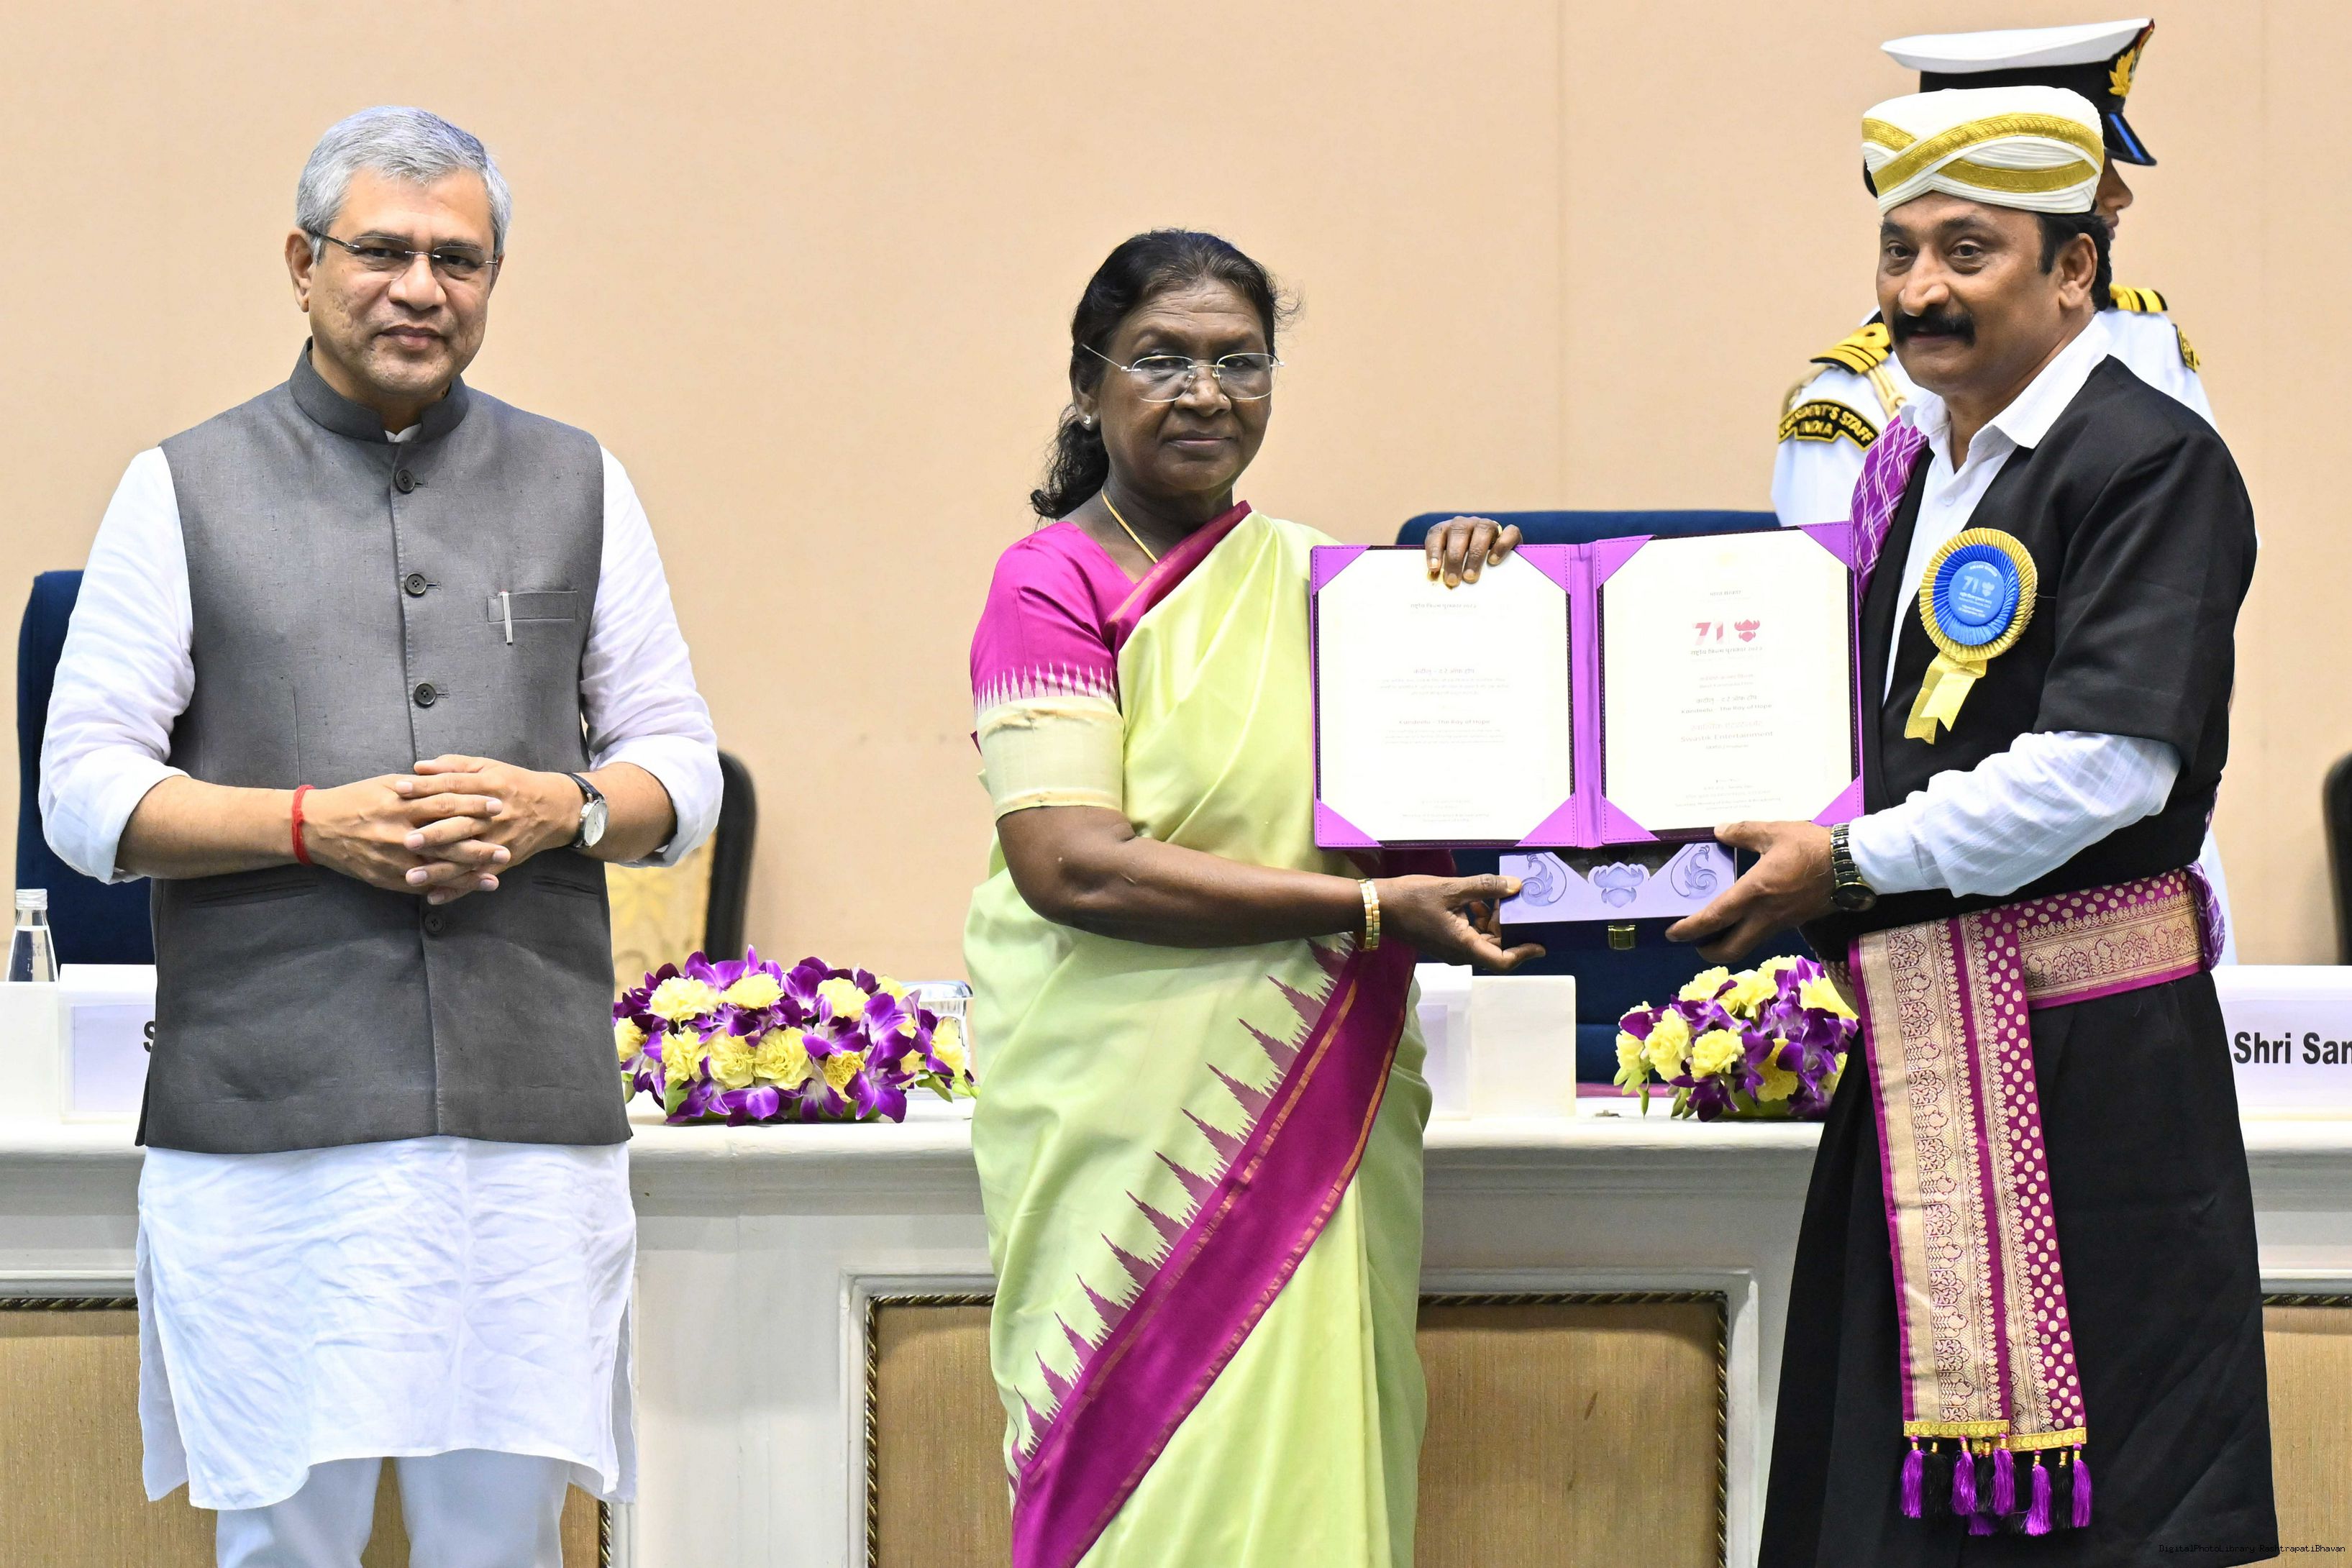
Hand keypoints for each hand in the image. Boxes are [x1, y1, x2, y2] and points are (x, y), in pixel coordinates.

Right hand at [299, 774, 508, 900]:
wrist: (316, 828)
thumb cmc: (354, 800)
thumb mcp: (386, 785)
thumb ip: (419, 788)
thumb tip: (451, 783)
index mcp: (400, 804)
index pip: (445, 804)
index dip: (473, 805)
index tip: (498, 806)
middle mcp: (398, 833)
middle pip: (446, 841)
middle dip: (479, 847)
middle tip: (507, 849)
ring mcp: (392, 859)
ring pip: (437, 869)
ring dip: (467, 874)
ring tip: (494, 876)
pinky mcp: (385, 877)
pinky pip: (420, 885)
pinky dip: (444, 888)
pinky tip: (463, 890)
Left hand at [394, 756, 584, 901]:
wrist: (554, 809)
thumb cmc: (513, 784)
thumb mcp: (488, 768)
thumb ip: (454, 766)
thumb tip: (419, 767)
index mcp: (490, 787)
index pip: (454, 786)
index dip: (427, 787)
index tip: (399, 789)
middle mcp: (495, 816)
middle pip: (462, 824)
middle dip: (434, 834)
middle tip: (405, 841)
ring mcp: (500, 841)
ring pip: (467, 856)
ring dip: (440, 869)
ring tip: (411, 877)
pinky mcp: (503, 861)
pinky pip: (478, 877)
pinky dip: (457, 889)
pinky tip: (434, 897)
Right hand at [1376, 874, 1545, 970]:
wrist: (1377, 907)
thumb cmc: (1411, 898)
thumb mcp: (1452, 888)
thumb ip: (1485, 887)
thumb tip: (1516, 886)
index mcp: (1463, 945)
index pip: (1502, 961)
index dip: (1524, 954)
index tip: (1541, 945)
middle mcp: (1459, 952)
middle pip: (1495, 946)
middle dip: (1507, 925)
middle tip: (1513, 900)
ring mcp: (1451, 948)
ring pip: (1483, 938)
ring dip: (1492, 919)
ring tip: (1493, 894)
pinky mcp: (1444, 940)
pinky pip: (1470, 933)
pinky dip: (1477, 918)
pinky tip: (1475, 898)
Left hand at [1423, 516, 1523, 587]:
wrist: (1495, 564)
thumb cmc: (1466, 569)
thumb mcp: (1453, 568)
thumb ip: (1445, 571)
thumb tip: (1437, 585)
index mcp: (1449, 530)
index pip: (1437, 533)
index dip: (1434, 550)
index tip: (1434, 569)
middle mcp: (1467, 524)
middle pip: (1459, 531)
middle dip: (1454, 557)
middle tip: (1452, 580)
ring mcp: (1488, 525)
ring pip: (1483, 529)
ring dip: (1475, 554)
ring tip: (1470, 577)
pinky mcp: (1510, 533)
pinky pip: (1509, 532)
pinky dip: (1501, 545)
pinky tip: (1493, 561)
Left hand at [1664, 820, 1836, 962]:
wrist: (1855, 864)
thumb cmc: (1813, 847)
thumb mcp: (1774, 832)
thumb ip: (1743, 832)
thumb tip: (1720, 831)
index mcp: (1755, 893)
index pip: (1714, 919)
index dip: (1690, 929)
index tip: (1673, 933)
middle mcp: (1766, 916)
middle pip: (1731, 949)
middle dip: (1709, 951)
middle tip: (1696, 941)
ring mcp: (1783, 922)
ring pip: (1750, 942)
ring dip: (1730, 941)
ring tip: (1718, 926)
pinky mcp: (1797, 921)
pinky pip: (1767, 932)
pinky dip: (1750, 929)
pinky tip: (1749, 912)